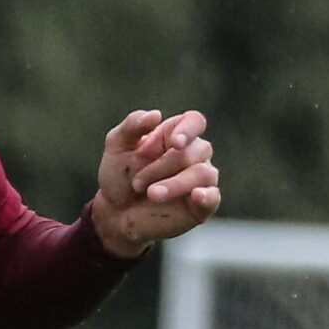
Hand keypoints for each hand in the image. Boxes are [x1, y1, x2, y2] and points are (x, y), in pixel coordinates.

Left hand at [88, 109, 219, 258]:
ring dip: (175, 184)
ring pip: (203, 173)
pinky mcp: (201, 205)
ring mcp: (199, 180)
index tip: (174, 143)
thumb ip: (133, 124)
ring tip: (151, 194)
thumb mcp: (117, 145)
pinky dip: (207, 196)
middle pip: (194, 151)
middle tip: (137, 183)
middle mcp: (194, 154)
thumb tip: (156, 115)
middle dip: (162, 167)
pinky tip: (196, 196)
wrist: (115, 213)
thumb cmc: (119, 175)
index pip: (195, 122)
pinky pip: (214, 197)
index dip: (188, 130)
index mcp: (175, 134)